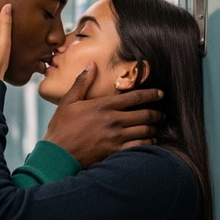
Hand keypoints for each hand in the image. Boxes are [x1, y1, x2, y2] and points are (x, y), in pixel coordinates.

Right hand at [45, 64, 163, 167]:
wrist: (58, 154)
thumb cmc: (61, 128)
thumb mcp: (68, 101)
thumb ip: (82, 82)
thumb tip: (91, 64)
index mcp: (104, 105)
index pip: (135, 97)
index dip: (151, 94)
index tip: (160, 94)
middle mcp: (113, 120)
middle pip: (145, 114)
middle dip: (157, 113)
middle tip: (161, 114)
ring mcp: (116, 137)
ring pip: (144, 131)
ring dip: (153, 129)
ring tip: (156, 128)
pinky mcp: (115, 151)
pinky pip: (138, 147)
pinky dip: (147, 144)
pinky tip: (149, 142)